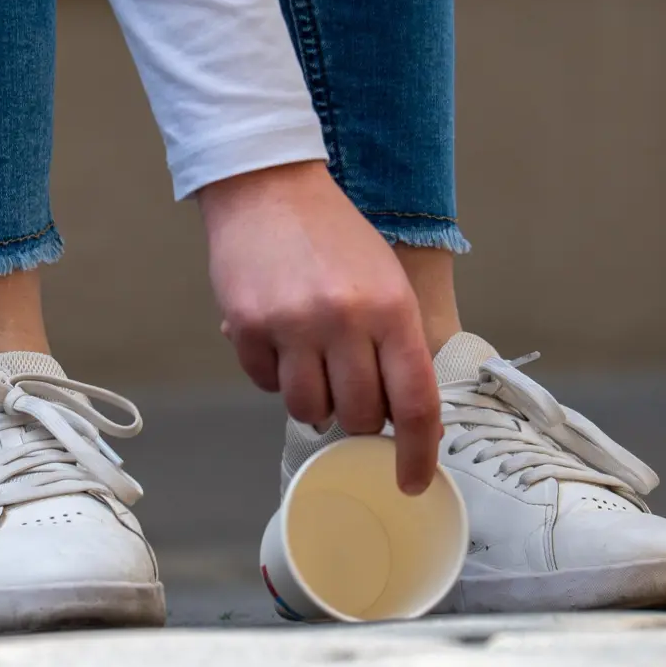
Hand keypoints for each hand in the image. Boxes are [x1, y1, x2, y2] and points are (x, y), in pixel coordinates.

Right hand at [197, 161, 441, 493]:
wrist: (268, 185)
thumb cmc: (333, 236)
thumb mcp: (386, 280)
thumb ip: (396, 344)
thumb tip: (404, 419)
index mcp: (391, 308)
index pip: (414, 403)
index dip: (417, 453)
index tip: (412, 481)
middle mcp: (344, 319)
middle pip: (359, 417)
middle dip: (358, 419)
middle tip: (351, 389)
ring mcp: (292, 324)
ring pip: (308, 410)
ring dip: (314, 400)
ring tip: (312, 361)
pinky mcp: (247, 325)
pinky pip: (266, 384)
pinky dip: (274, 375)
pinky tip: (278, 337)